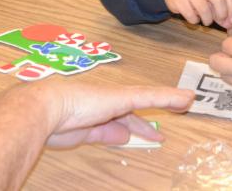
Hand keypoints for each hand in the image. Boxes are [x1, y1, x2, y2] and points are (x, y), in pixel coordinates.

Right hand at [0, 79, 193, 189]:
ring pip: (147, 98)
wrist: (45, 107)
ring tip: (186, 100)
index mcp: (93, 111)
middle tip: (168, 118)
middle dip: (151, 113)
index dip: (131, 124)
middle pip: (133, 109)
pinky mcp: (124, 97)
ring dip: (167, 100)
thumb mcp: (82, 134)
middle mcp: (107, 101)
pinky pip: (151, 96)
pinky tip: (185, 98)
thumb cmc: (52, 122)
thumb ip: (103, 133)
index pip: (117, 117)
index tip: (141, 130)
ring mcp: (116, 98)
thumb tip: (123, 136)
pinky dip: (169, 97)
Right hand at [164, 0, 231, 26]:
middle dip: (222, 15)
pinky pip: (191, 15)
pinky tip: (194, 18)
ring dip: (208, 20)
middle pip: (218, 0)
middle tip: (220, 22)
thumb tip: (230, 24)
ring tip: (206, 21)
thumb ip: (222, 10)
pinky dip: (195, 21)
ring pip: (205, 9)